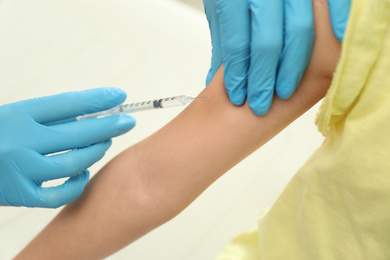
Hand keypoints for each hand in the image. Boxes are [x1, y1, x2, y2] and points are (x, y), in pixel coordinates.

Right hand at [0, 88, 134, 207]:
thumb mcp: (18, 116)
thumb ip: (52, 116)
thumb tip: (94, 114)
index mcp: (18, 115)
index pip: (67, 104)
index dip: (97, 100)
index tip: (120, 96)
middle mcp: (19, 141)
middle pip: (77, 134)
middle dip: (109, 126)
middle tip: (127, 121)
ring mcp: (20, 170)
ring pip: (73, 164)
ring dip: (95, 153)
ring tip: (105, 143)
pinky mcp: (20, 195)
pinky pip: (59, 195)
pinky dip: (76, 185)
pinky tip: (83, 173)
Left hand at [203, 0, 350, 114]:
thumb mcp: (222, 7)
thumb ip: (224, 40)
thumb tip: (214, 80)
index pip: (238, 43)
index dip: (238, 74)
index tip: (238, 96)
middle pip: (268, 42)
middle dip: (263, 80)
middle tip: (259, 104)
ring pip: (299, 29)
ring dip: (293, 67)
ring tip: (285, 91)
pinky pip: (332, 3)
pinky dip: (338, 24)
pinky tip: (333, 48)